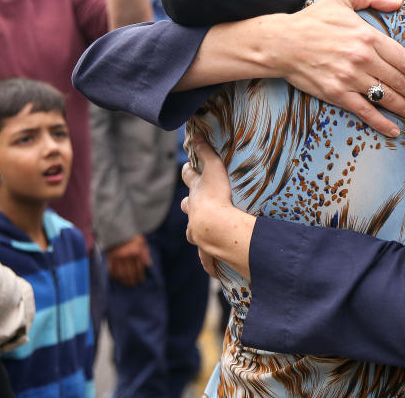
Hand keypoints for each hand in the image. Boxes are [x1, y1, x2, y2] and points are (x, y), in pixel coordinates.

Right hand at [105, 234, 152, 286]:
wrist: (118, 227)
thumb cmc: (132, 235)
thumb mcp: (142, 241)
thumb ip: (146, 253)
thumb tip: (149, 264)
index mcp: (136, 252)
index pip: (139, 268)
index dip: (140, 276)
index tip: (140, 281)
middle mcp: (127, 255)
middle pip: (130, 273)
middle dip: (132, 280)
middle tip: (133, 285)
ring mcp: (117, 257)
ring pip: (121, 273)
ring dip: (123, 280)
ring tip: (126, 284)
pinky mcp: (109, 256)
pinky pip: (111, 269)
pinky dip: (113, 275)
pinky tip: (116, 278)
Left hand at [181, 135, 253, 278]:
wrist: (216, 228)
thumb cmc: (217, 197)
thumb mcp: (214, 169)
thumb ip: (207, 152)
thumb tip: (195, 133)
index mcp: (196, 194)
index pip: (189, 178)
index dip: (188, 172)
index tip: (187, 167)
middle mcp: (193, 213)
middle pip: (187, 205)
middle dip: (189, 203)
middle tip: (194, 202)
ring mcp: (197, 233)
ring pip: (192, 231)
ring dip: (196, 230)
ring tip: (203, 232)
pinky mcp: (206, 250)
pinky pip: (206, 258)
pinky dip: (209, 262)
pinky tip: (213, 270)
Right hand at [269, 0, 404, 136]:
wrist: (281, 43)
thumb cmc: (312, 20)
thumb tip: (398, 3)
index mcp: (368, 36)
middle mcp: (363, 58)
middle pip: (400, 81)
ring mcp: (350, 78)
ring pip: (386, 97)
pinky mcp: (336, 94)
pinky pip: (365, 111)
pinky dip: (382, 123)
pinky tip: (394, 130)